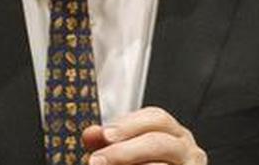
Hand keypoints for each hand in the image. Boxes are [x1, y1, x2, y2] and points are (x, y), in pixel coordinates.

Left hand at [81, 106, 204, 164]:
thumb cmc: (143, 164)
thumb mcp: (124, 152)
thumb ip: (108, 142)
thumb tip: (90, 134)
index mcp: (172, 133)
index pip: (156, 117)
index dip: (128, 124)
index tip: (105, 134)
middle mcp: (187, 150)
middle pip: (159, 141)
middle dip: (124, 150)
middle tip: (98, 159)